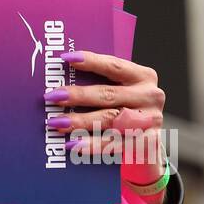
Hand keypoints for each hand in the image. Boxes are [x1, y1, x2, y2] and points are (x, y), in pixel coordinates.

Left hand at [46, 50, 166, 193]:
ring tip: (57, 123)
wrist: (147, 142)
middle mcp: (149, 96)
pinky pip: (115, 144)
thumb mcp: (121, 91)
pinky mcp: (147, 143)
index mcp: (143, 76)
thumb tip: (60, 80)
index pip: (114, 65)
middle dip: (78, 95)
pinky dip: (92, 145)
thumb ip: (100, 83)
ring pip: (109, 120)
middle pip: (108, 94)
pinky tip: (74, 144)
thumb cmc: (126, 109)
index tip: (67, 58)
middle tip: (52, 96)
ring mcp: (150, 121)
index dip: (90, 61)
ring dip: (80, 122)